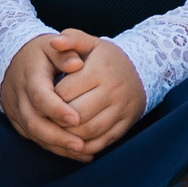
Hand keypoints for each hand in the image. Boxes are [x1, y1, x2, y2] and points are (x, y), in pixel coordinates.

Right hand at [0, 31, 94, 157]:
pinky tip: (75, 153)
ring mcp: (16, 111)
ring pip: (33, 134)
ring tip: (81, 151)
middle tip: (80, 145)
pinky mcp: (18, 121)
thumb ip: (66, 53)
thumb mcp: (52, 46)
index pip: (40, 97)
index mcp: (30, 76)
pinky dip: (53, 147)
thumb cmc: (41, 52)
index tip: (77, 119)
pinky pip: (34, 138)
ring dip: (56, 146)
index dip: (57, 110)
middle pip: (34, 122)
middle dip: (57, 136)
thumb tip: (77, 64)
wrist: (13, 60)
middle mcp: (19, 96)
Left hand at [56, 35, 147, 153]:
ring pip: (89, 130)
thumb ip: (72, 39)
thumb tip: (54, 41)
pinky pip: (103, 141)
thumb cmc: (107, 59)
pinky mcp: (126, 123)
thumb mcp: (92, 44)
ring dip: (69, 136)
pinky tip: (74, 141)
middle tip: (47, 118)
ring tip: (58, 130)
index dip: (49, 98)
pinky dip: (85, 146)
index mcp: (100, 70)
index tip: (45, 98)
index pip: (64, 92)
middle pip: (76, 114)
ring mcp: (122, 108)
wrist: (142, 71)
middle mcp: (113, 90)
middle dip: (57, 120)